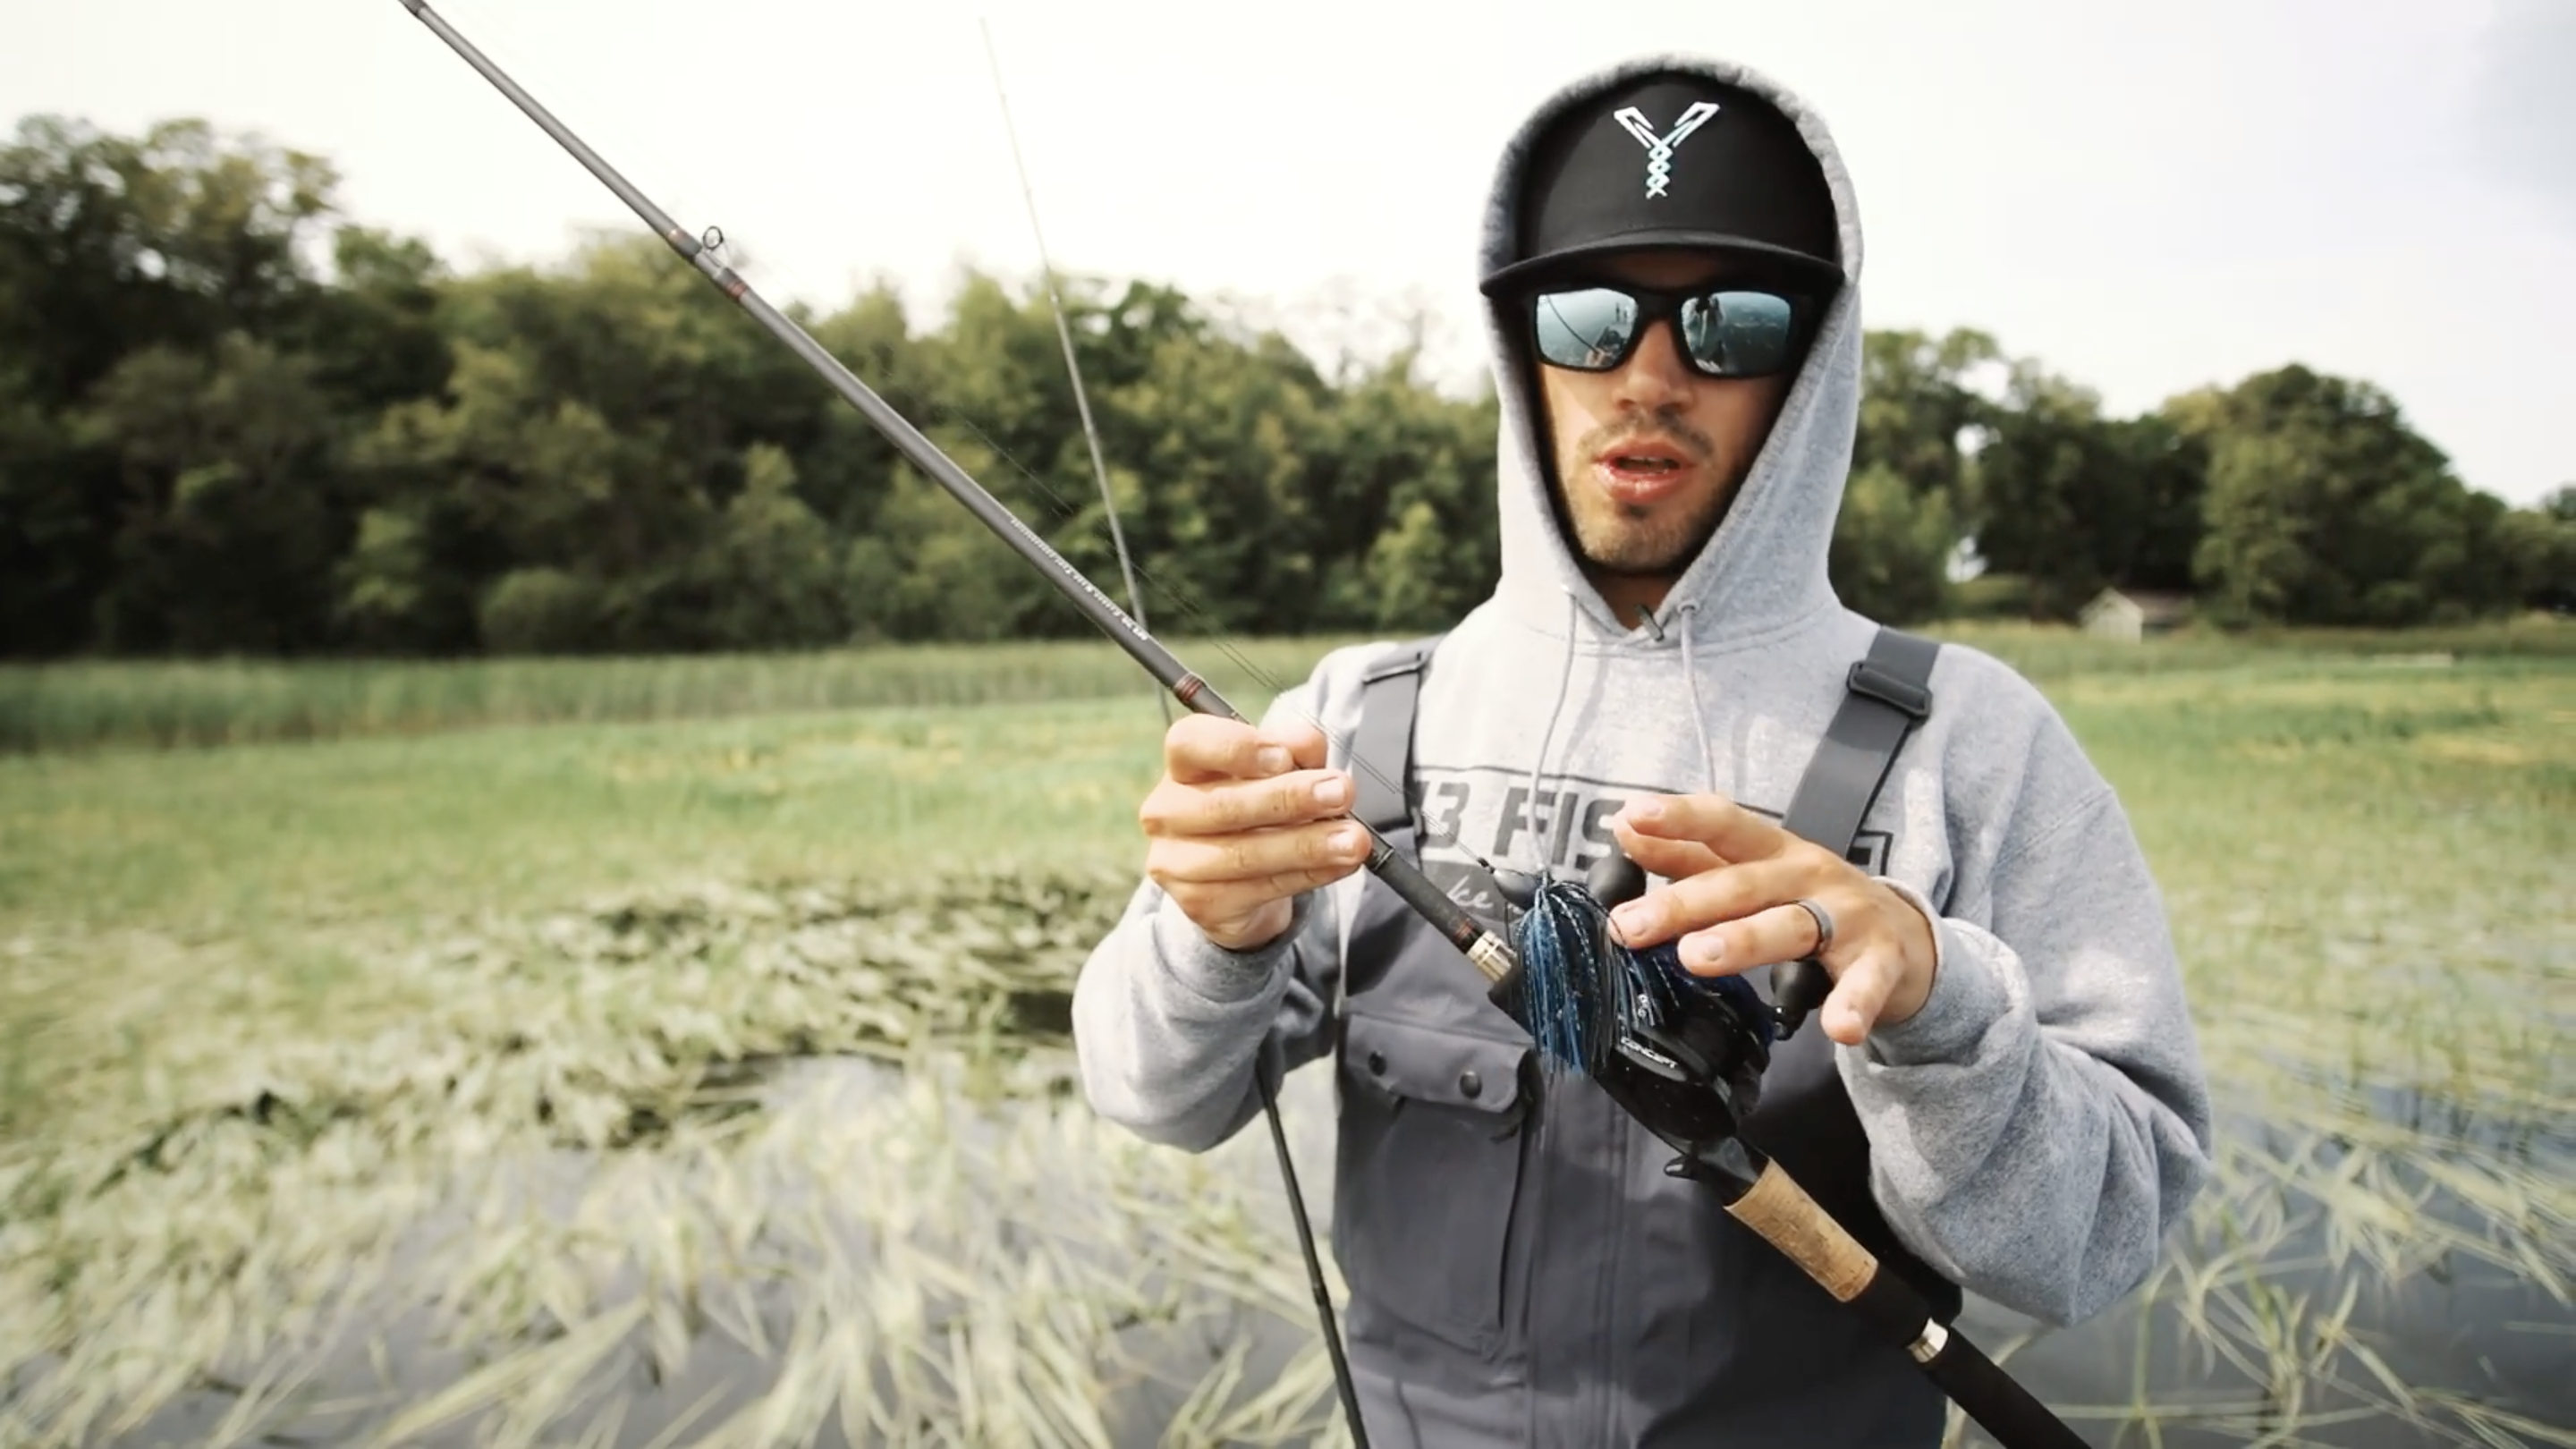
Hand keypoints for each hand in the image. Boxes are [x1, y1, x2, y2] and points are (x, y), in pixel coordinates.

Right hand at [1139, 715, 1371, 951]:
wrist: (1241, 881)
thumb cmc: (1260, 808)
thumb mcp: (1279, 770)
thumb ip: (1294, 750)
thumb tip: (1310, 746)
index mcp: (1183, 766)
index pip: (1189, 743)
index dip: (1235, 748)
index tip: (1284, 757)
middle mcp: (1167, 812)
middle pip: (1222, 805)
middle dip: (1288, 799)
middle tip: (1341, 793)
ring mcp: (1177, 863)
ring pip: (1243, 854)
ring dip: (1307, 845)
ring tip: (1354, 839)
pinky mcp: (1201, 904)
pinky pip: (1260, 889)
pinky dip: (1308, 876)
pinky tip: (1339, 865)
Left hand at [1601, 794, 1938, 1046]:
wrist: (1906, 936)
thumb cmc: (1810, 899)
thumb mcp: (1754, 871)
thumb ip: (1688, 854)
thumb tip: (1623, 829)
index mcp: (1772, 850)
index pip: (1722, 825)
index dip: (1679, 818)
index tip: (1631, 816)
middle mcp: (1808, 875)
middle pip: (1741, 885)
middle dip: (1683, 903)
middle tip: (1632, 926)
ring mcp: (1846, 916)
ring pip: (1791, 926)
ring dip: (1744, 940)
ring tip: (1699, 957)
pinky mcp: (1882, 961)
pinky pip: (1867, 983)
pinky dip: (1853, 1003)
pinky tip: (1839, 1028)